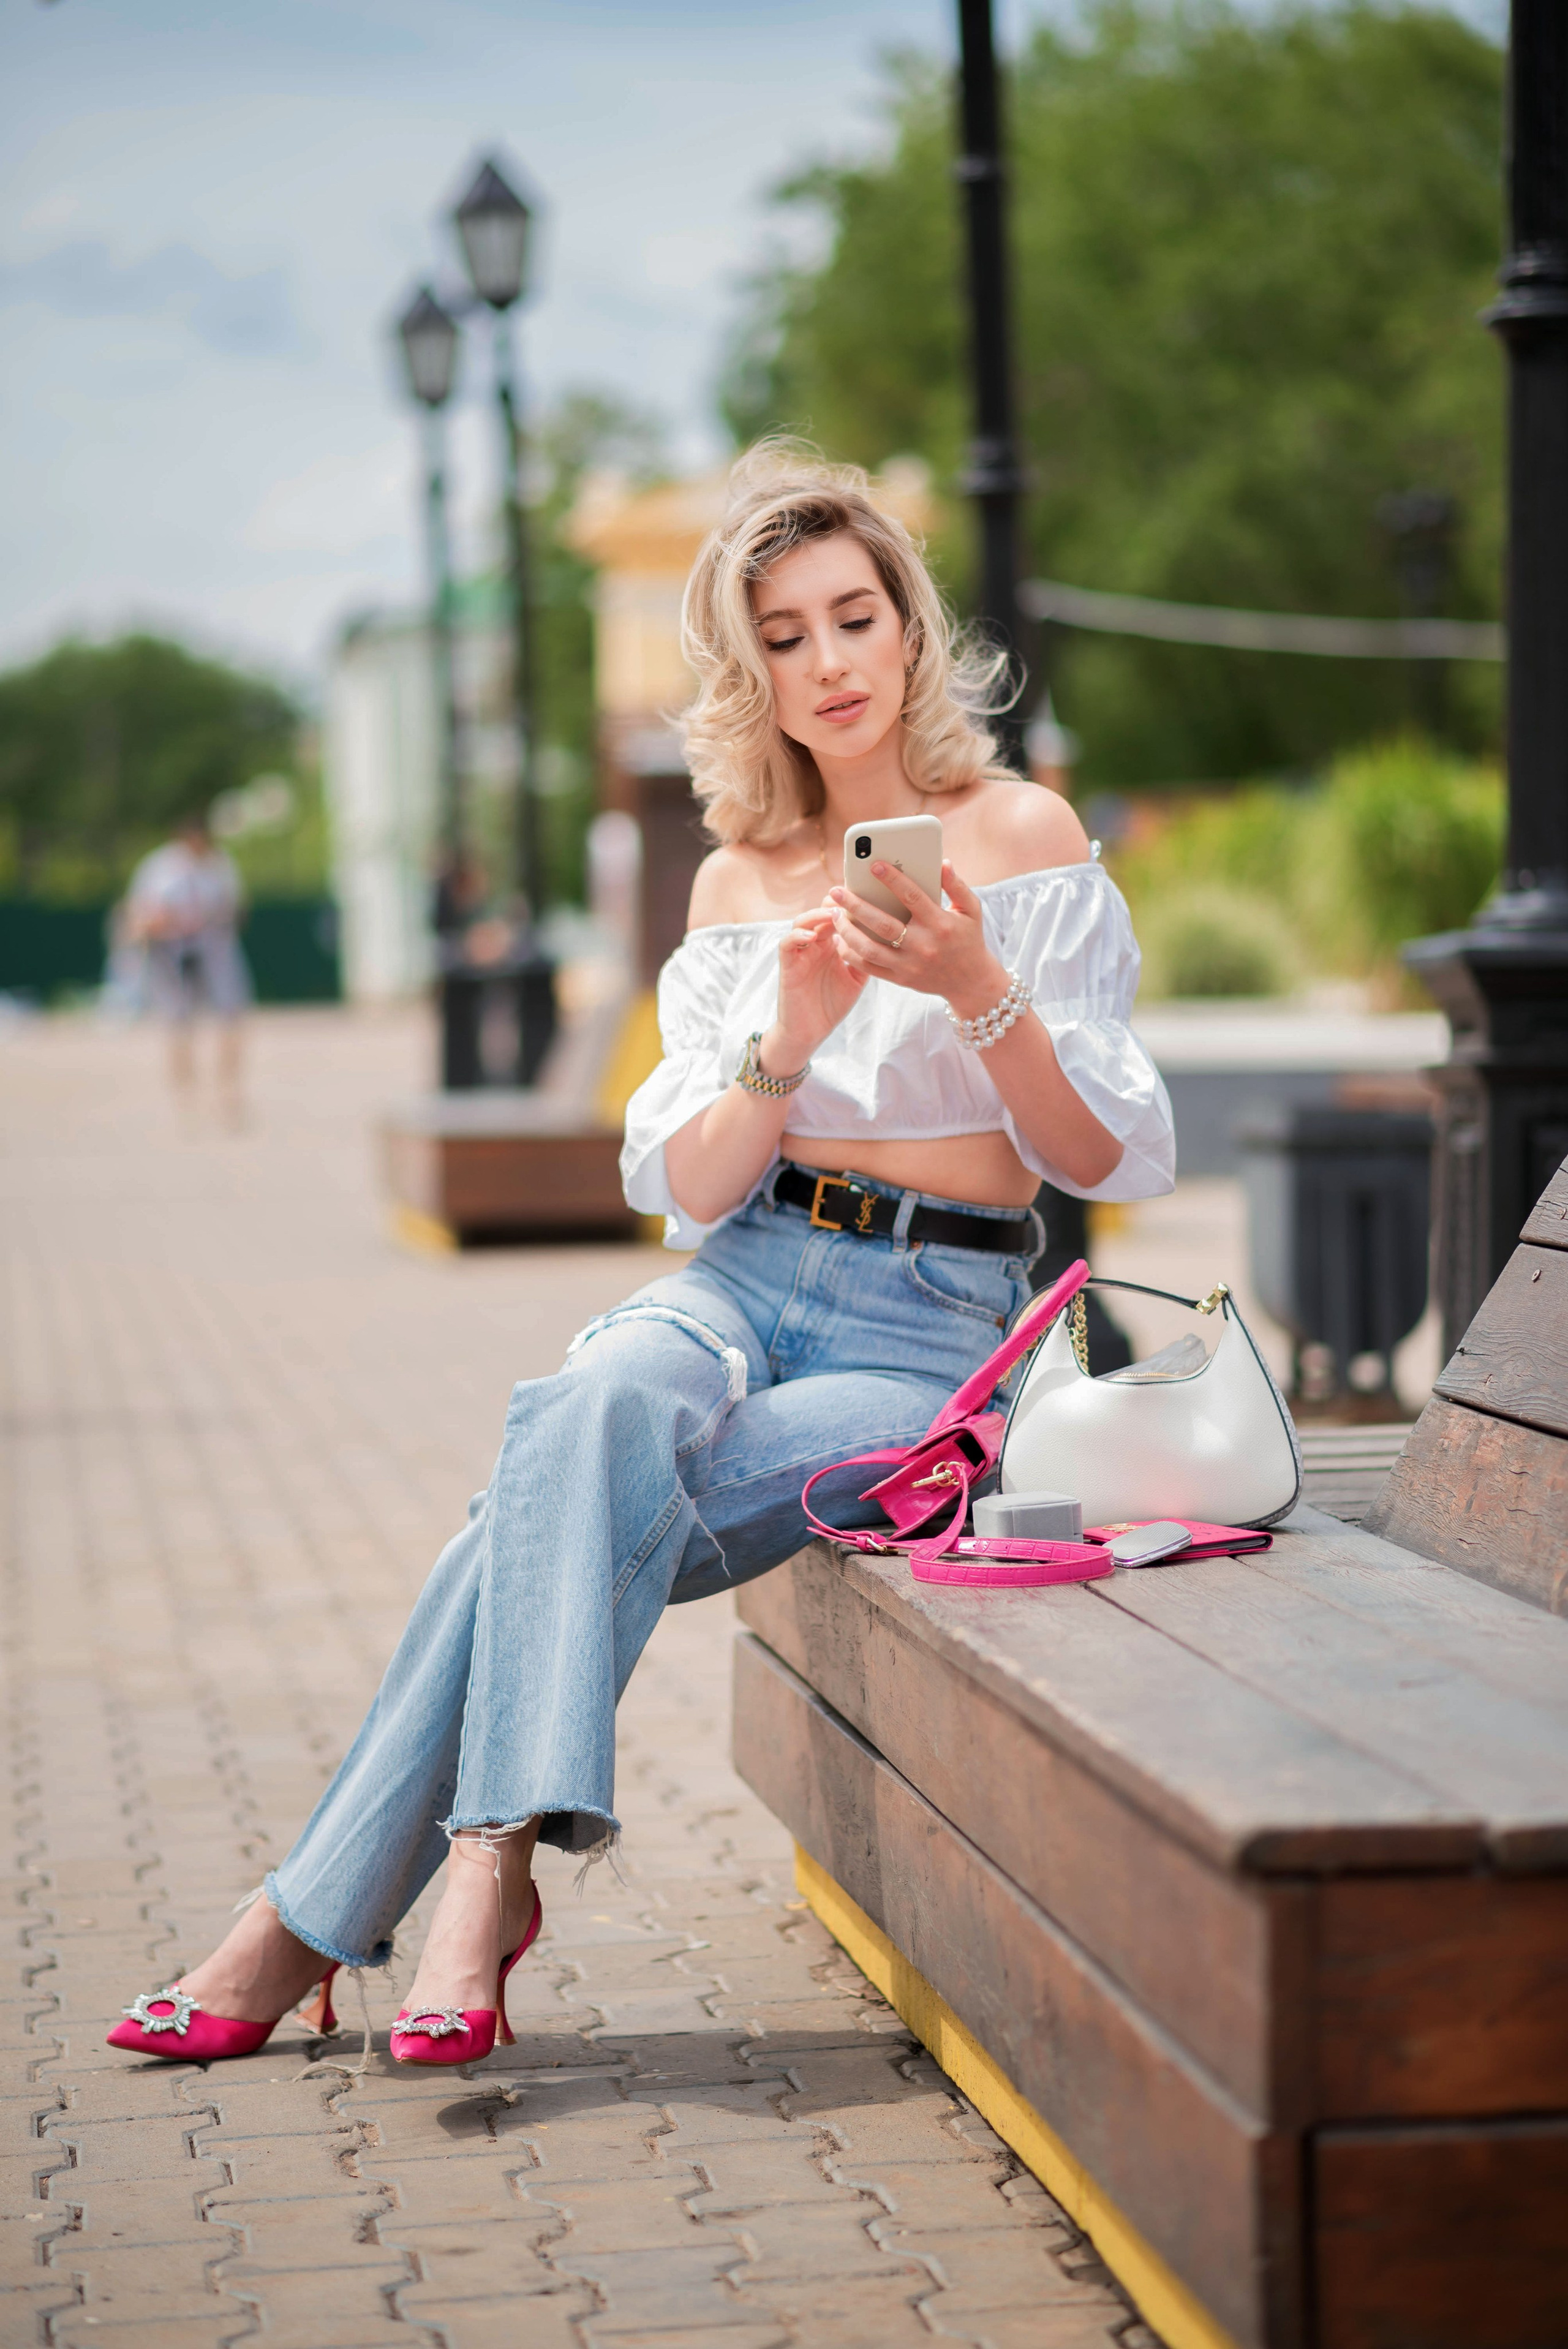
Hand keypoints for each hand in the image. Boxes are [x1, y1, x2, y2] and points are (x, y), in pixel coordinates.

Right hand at [769, 902, 866, 1068]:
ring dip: (817, 914)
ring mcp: (800, 953)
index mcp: (832, 945)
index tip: (866, 893)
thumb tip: (888, 939)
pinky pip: (788, 943)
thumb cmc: (832, 1004)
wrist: (810, 1031)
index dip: (850, 903)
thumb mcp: (856, 978)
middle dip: (835, 901)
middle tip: (849, 895)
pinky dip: (798, 935)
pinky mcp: (788, 965)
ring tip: (833, 912)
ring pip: (803, 921)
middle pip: (821, 912)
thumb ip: (865, 957)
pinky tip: (813, 936)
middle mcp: (815, 944)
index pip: (838, 916)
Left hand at [828, 860, 1008, 1019]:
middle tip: (835, 890)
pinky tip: (839, 938)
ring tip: (833, 914)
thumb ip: (957, 885)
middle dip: (855, 905)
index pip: (912, 897)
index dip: (892, 879)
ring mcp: (909, 965)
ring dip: (847, 930)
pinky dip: (850, 954)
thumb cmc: (969, 938)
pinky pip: (869, 967)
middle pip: (882, 923)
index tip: (873, 865)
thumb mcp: (972, 910)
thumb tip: (942, 863)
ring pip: (869, 948)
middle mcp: (923, 946)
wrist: (970, 981)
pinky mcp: (900, 979)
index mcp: (940, 924)